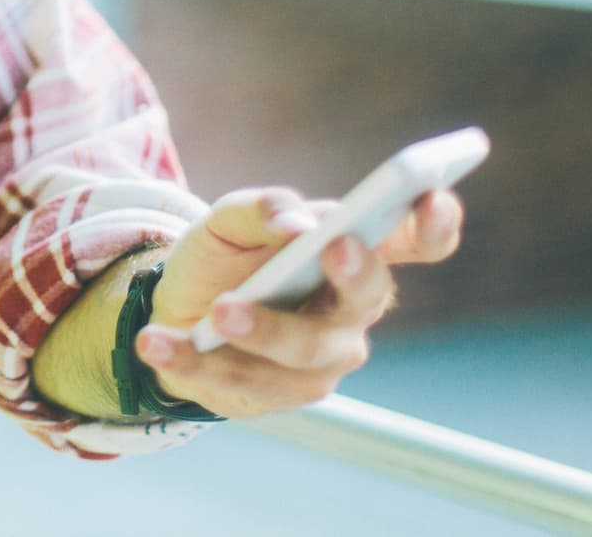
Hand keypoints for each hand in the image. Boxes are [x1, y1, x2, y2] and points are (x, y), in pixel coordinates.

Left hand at [135, 186, 463, 419]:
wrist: (174, 310)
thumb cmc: (223, 258)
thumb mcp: (229, 220)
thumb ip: (261, 209)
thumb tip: (295, 223)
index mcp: (355, 252)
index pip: (416, 240)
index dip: (435, 222)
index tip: (430, 197)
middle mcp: (351, 310)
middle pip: (367, 297)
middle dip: (354, 273)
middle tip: (331, 245)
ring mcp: (320, 359)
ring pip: (302, 348)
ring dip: (261, 328)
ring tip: (219, 311)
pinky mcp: (275, 395)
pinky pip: (238, 381)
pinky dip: (192, 359)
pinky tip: (156, 342)